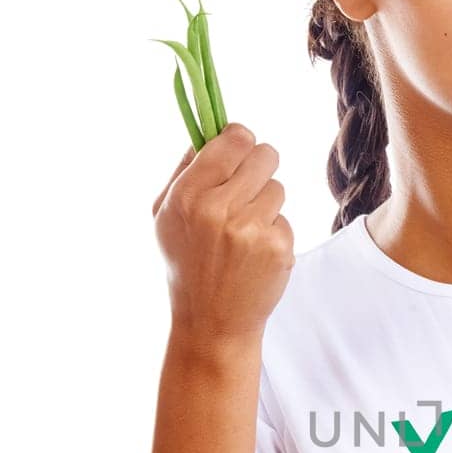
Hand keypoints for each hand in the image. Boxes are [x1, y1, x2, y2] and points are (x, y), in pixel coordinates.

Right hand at [152, 123, 294, 347]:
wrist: (212, 321)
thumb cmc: (186, 264)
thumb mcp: (165, 217)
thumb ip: (186, 170)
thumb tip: (209, 131)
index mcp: (188, 195)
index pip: (233, 139)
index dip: (240, 139)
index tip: (238, 149)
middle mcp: (219, 208)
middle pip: (264, 154)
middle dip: (258, 167)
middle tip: (246, 189)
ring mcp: (251, 228)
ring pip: (278, 187)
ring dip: (265, 203)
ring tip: (244, 231)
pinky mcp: (278, 246)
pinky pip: (285, 218)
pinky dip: (274, 232)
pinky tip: (255, 253)